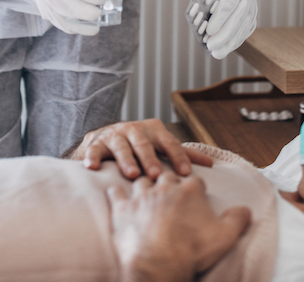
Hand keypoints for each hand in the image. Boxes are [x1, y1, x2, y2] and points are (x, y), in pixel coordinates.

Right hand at [71, 118, 213, 179]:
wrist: (106, 138)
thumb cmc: (140, 145)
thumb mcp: (161, 146)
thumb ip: (183, 154)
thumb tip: (210, 164)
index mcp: (154, 130)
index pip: (169, 143)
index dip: (178, 157)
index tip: (185, 173)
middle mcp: (134, 130)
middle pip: (144, 144)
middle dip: (150, 159)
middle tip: (156, 174)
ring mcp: (115, 135)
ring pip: (121, 146)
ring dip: (126, 160)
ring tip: (132, 174)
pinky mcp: (96, 143)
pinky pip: (94, 150)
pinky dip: (92, 157)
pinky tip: (92, 167)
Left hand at [107, 171, 251, 281]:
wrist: (158, 266)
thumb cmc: (191, 251)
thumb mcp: (225, 237)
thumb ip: (238, 219)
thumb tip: (246, 210)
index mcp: (189, 190)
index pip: (194, 180)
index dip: (195, 189)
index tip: (194, 197)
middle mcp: (164, 187)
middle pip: (166, 175)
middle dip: (168, 182)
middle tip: (169, 194)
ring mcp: (141, 196)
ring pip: (141, 180)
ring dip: (143, 186)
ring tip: (145, 195)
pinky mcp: (122, 209)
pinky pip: (115, 192)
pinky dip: (116, 193)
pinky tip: (117, 196)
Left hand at [190, 0, 257, 59]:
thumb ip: (207, 6)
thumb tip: (206, 30)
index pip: (230, 2)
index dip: (220, 18)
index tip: (209, 31)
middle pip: (237, 19)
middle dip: (223, 35)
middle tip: (210, 45)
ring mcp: (253, 10)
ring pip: (241, 29)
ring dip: (228, 43)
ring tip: (215, 52)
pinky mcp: (253, 21)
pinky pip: (243, 34)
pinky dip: (233, 44)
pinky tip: (223, 50)